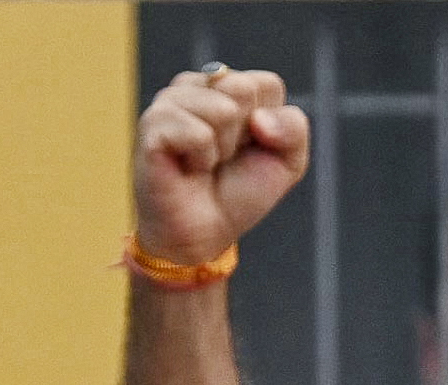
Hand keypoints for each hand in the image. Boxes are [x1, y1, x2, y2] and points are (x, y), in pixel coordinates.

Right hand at [134, 66, 309, 267]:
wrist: (203, 236)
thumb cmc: (238, 194)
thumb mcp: (286, 162)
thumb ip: (294, 127)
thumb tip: (258, 119)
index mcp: (226, 85)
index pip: (267, 85)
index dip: (268, 127)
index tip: (246, 149)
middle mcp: (195, 86)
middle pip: (243, 89)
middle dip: (243, 135)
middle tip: (223, 158)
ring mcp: (170, 101)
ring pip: (223, 110)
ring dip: (222, 149)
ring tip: (203, 164)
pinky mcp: (152, 125)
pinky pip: (199, 134)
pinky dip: (202, 160)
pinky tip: (187, 169)